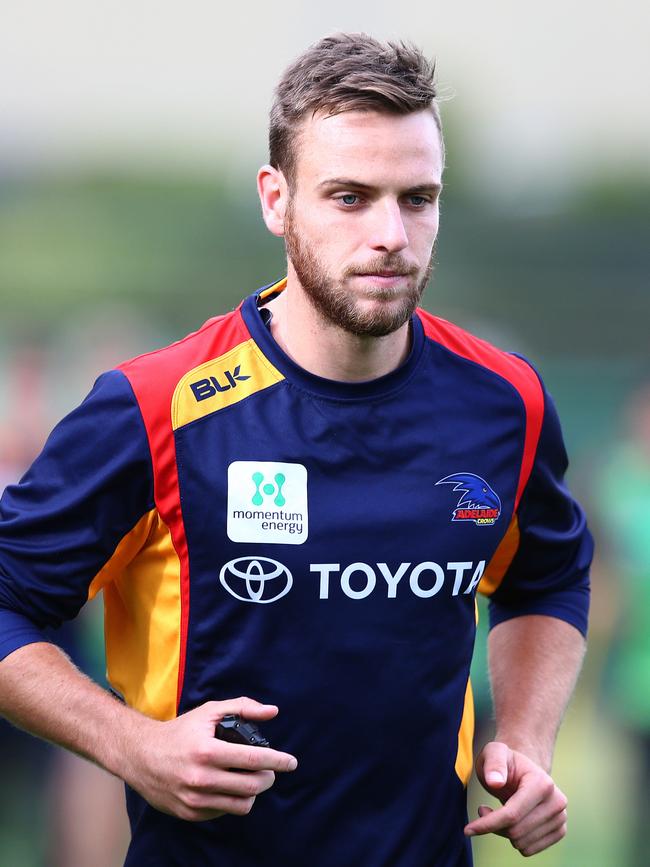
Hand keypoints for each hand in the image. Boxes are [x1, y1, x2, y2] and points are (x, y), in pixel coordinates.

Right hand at [122, 696, 297, 821]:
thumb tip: (273, 711)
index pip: (253, 759)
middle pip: (252, 785)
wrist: (141, 756)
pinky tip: (230, 787)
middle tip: (270, 771)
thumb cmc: (181, 731)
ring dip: (254, 792)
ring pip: (241, 804)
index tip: (292, 762)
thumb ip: (242, 708)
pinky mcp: (189, 813)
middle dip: (269, 778)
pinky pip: (224, 812)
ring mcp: (194, 799)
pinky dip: (233, 800)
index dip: (278, 761)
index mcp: (207, 751)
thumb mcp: (209, 712)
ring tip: (253, 780)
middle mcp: (201, 778)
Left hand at [464, 741, 567, 856]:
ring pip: (522, 843)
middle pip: (516, 831)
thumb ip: (493, 763)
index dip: (488, 824)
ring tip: (498, 812)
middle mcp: (557, 802)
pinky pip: (529, 849)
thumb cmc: (506, 761)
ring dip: (503, 832)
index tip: (467, 830)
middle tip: (484, 810)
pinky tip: (511, 822)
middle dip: (494, 826)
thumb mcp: (494, 752)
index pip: (512, 814)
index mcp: (543, 783)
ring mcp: (561, 818)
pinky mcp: (560, 830)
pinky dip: (515, 840)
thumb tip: (495, 782)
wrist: (524, 770)